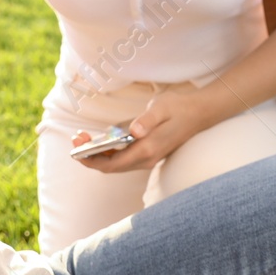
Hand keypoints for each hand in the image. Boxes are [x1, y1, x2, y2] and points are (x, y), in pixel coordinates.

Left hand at [70, 87, 212, 173]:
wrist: (199, 113)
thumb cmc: (178, 108)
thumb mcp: (161, 108)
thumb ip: (147, 120)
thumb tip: (134, 131)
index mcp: (147, 150)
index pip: (111, 164)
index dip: (91, 159)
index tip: (76, 149)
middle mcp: (146, 159)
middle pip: (110, 167)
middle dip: (90, 156)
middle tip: (76, 139)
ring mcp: (147, 158)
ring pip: (116, 164)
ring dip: (98, 155)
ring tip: (83, 139)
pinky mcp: (148, 153)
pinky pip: (123, 158)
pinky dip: (109, 152)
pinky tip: (100, 140)